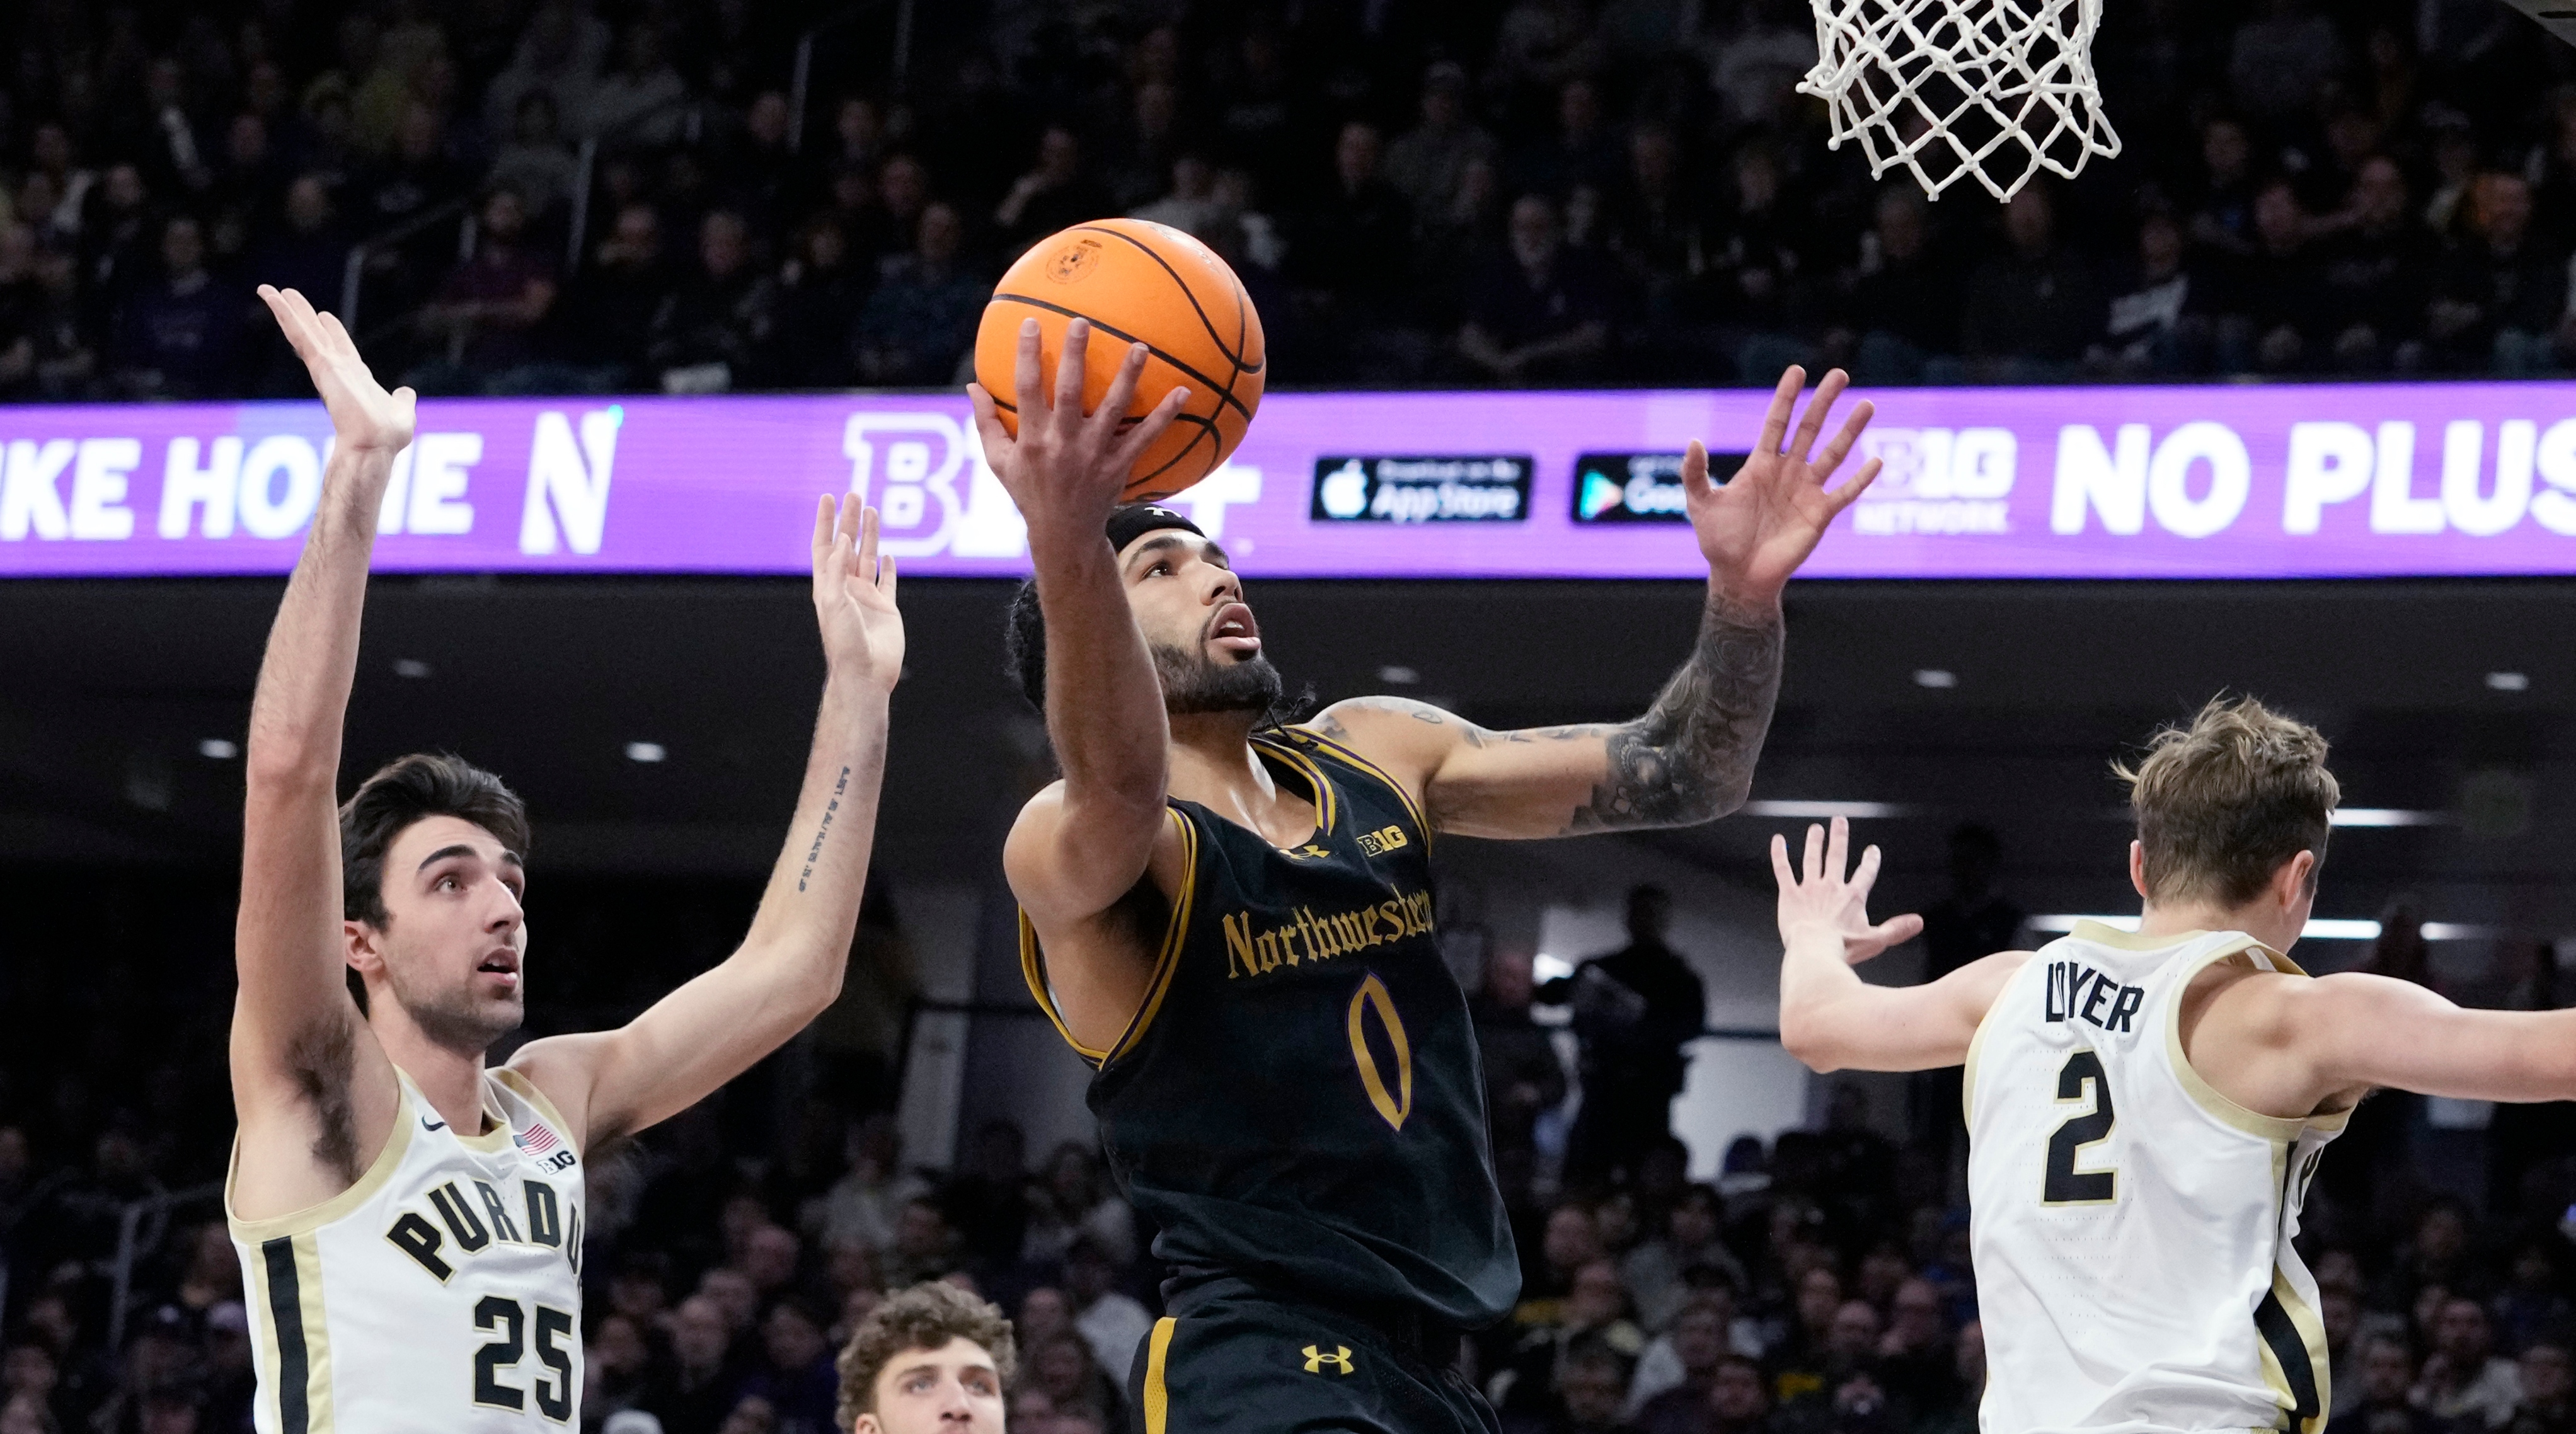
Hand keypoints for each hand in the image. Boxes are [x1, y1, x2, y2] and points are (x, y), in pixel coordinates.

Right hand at [258, 284, 413, 453]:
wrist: (376, 443)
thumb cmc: (387, 435)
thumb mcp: (402, 411)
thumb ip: (402, 400)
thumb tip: (407, 392)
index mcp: (355, 377)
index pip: (341, 349)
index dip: (333, 333)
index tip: (325, 316)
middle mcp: (338, 370)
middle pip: (316, 336)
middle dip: (303, 315)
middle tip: (288, 295)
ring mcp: (327, 366)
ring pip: (303, 332)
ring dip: (286, 310)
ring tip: (269, 290)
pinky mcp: (321, 363)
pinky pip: (300, 335)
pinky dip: (286, 315)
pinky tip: (273, 297)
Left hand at [811, 495, 903, 692]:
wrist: (866, 673)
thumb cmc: (845, 641)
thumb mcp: (834, 601)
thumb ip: (837, 570)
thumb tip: (843, 539)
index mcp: (828, 586)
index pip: (825, 546)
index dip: (826, 522)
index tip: (828, 498)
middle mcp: (846, 588)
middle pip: (847, 546)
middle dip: (849, 520)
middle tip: (855, 494)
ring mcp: (866, 598)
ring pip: (867, 557)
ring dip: (869, 534)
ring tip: (872, 511)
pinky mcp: (886, 609)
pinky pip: (887, 582)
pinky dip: (888, 567)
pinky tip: (887, 555)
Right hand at [968, 317, 1185, 553]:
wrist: (1063, 533)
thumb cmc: (1029, 491)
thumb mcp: (999, 461)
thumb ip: (986, 422)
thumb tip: (971, 384)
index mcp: (1031, 438)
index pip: (1026, 389)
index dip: (1028, 355)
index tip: (1032, 322)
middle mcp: (1062, 444)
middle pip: (1069, 392)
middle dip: (1074, 356)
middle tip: (1082, 322)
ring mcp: (1093, 455)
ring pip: (1112, 410)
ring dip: (1127, 377)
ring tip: (1141, 347)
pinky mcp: (1118, 467)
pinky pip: (1145, 438)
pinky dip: (1165, 416)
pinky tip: (1184, 392)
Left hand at [1689, 366, 1880, 611]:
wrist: (1739, 577)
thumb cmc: (1718, 540)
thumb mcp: (1700, 504)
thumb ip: (1696, 473)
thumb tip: (1694, 441)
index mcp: (1761, 464)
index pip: (1777, 422)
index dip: (1786, 397)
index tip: (1797, 370)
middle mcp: (1787, 472)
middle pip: (1811, 429)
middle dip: (1825, 401)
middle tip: (1840, 374)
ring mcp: (1806, 491)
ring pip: (1834, 453)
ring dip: (1851, 430)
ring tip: (1867, 404)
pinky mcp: (1820, 514)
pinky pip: (1845, 492)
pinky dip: (1861, 478)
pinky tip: (1876, 461)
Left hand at [1771, 816, 1922, 964]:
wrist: (1814, 950)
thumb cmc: (1844, 948)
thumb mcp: (1876, 940)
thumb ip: (1896, 929)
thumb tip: (1918, 922)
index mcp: (1852, 898)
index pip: (1865, 874)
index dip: (1870, 861)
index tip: (1872, 850)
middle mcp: (1832, 888)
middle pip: (1837, 857)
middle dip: (1839, 837)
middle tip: (1839, 821)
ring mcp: (1810, 889)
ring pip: (1812, 859)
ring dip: (1814, 842)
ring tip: (1815, 828)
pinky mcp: (1790, 894)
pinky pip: (1783, 869)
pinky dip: (1780, 854)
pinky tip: (1778, 840)